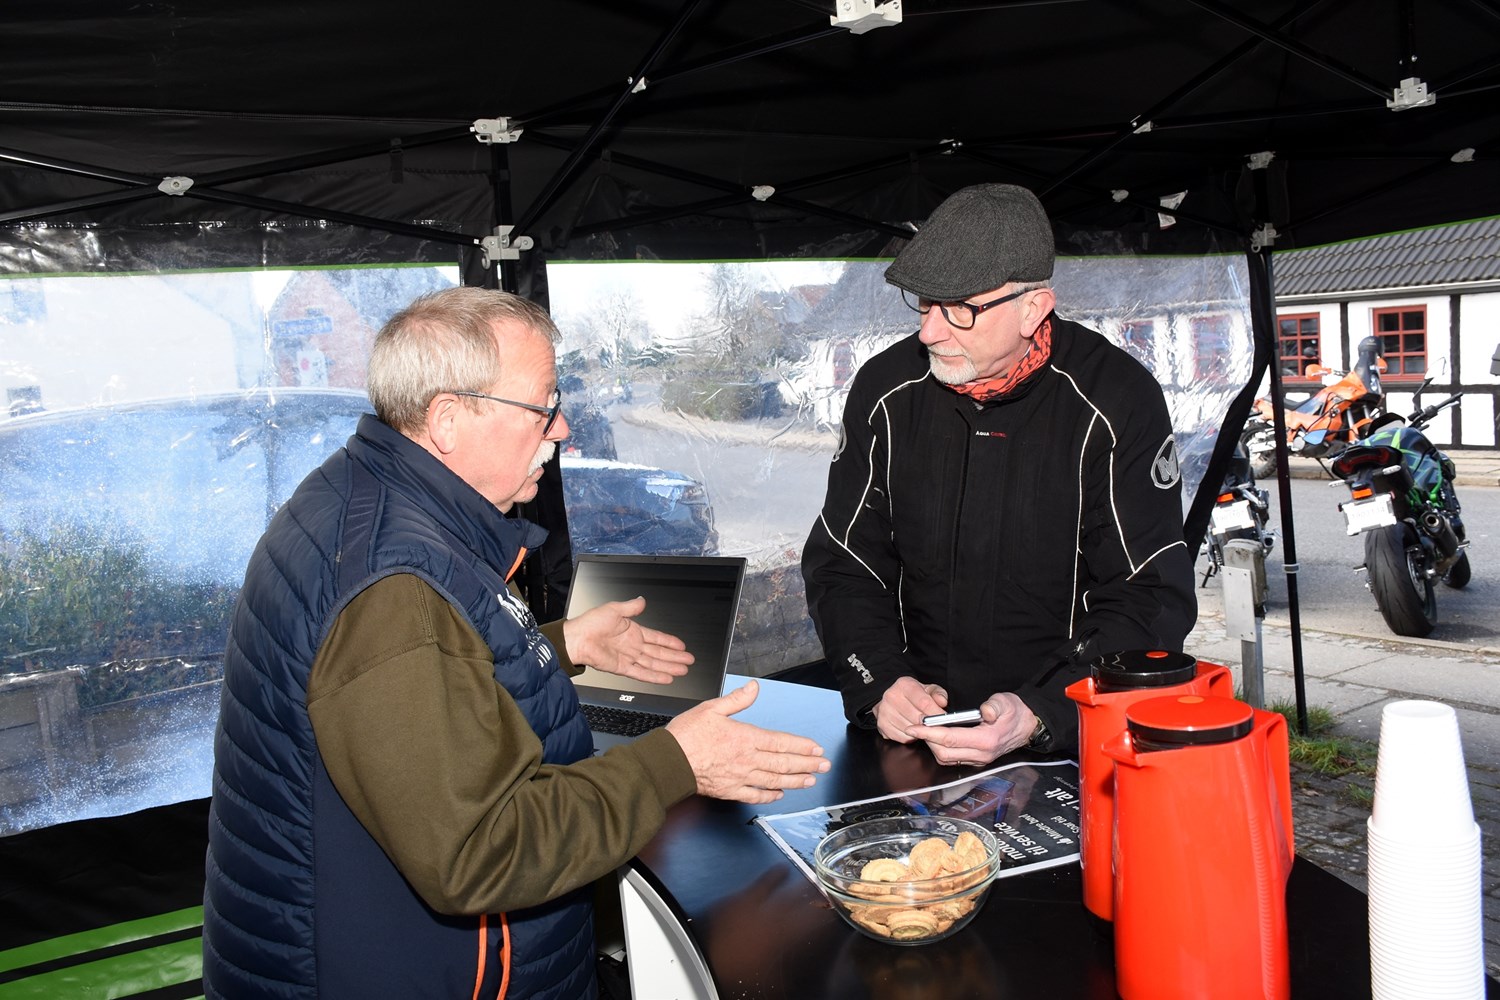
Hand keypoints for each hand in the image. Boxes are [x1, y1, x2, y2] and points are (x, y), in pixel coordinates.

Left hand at [563, 597, 692, 683]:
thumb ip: (631, 607)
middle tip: (689, 661)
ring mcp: (628, 658)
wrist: (576, 639)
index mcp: (632, 631)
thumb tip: (642, 600)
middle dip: (675, 657)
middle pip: (659, 653)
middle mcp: (632, 645)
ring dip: (668, 667)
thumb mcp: (614, 609)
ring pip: (653, 664)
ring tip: (683, 671)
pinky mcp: (622, 668)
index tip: (682, 646)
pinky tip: (666, 678)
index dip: (670, 642)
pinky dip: (654, 677)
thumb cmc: (590, 623)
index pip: (656, 637)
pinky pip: (642, 673)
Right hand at [666, 680, 829, 803]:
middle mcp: (747, 759)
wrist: (668, 763)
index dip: (801, 746)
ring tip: (810, 780)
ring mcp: (740, 777)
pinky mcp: (730, 790)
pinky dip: (769, 796)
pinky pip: (755, 795)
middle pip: (784, 763)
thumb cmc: (686, 736)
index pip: (781, 743)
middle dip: (807, 764)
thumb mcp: (712, 708)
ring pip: (774, 780)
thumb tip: (754, 688)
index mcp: (745, 737)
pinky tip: (779, 794)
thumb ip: (737, 700)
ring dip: (795, 780)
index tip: (816, 748)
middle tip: (824, 765)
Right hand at [870, 676, 948, 743]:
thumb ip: (938, 693)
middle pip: (917, 718)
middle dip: (930, 724)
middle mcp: (891, 697)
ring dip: (920, 731)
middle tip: (936, 725)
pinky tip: (913, 729)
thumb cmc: (912, 695)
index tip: (944, 719)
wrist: (892, 698)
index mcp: (904, 685)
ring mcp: (885, 711)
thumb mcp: (927, 689)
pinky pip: (903, 737)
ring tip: (922, 725)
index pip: (924, 702)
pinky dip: (911, 737)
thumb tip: (942, 702)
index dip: (936, 713)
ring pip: (911, 729)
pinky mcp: (882, 725)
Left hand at [904, 692, 1036, 767]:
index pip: (950, 739)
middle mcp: (981, 754)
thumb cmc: (1014, 712)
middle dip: (927, 740)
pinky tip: (936, 738)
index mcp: (986, 740)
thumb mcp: (1005, 702)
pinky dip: (941, 749)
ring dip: (933, 746)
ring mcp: (978, 760)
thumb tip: (984, 710)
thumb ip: (994, 706)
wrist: (1026, 726)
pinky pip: (952, 760)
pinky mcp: (976, 760)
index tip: (914, 727)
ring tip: (925, 731)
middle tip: (916, 726)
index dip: (929, 733)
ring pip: (946, 759)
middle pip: (944, 753)